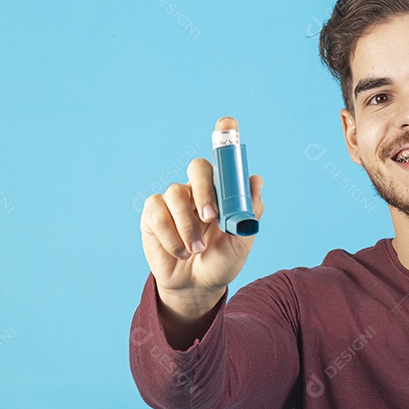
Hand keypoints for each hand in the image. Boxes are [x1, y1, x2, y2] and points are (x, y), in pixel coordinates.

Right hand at [139, 116, 263, 314]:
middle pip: (197, 168)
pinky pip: (157, 214)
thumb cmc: (221, 260)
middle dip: (204, 190)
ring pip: (176, 194)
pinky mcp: (153, 215)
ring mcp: (173, 200)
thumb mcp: (241, 241)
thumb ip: (248, 212)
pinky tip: (180, 252)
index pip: (223, 157)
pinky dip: (171, 236)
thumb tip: (256, 180)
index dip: (225, 134)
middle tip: (211, 217)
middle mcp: (198, 189)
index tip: (228, 122)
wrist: (197, 286)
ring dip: (188, 226)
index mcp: (222, 191)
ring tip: (196, 250)